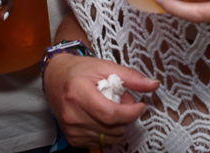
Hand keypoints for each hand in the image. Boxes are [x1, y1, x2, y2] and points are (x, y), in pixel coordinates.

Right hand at [43, 52, 158, 148]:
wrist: (56, 77)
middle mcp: (72, 114)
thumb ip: (131, 77)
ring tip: (113, 108)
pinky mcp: (72, 137)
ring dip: (118, 126)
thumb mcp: (105, 66)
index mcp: (78, 93)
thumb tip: (153, 85)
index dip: (130, 113)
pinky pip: (99, 143)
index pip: (110, 114)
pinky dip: (108, 132)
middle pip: (111, 128)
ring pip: (108, 138)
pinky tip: (105, 118)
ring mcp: (71, 128)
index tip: (140, 106)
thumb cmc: (79, 70)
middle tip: (125, 102)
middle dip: (126, 117)